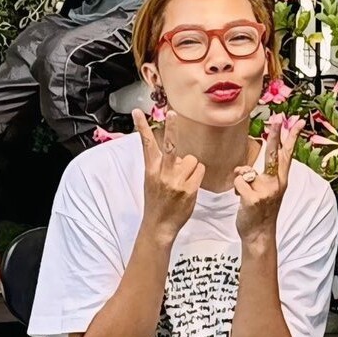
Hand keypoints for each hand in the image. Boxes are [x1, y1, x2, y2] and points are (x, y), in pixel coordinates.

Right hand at [133, 108, 202, 236]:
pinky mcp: (189, 188)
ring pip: (192, 159)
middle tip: (172, 113)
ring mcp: (176, 181)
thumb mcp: (151, 181)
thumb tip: (174, 152)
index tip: (137, 111)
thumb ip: (160, 165)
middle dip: (172, 128)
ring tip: (183, 181)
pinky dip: (198, 175)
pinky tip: (190, 186)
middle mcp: (162, 173)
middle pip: (170, 145)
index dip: (141, 127)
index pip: (146, 145)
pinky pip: (200, 170)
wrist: (159, 225)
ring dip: (191, 167)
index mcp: (150, 170)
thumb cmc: (157, 201)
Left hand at [233, 116, 301, 248]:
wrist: (259, 233)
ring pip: (245, 172)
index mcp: (281, 180)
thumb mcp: (266, 192)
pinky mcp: (254, 198)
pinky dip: (237, 190)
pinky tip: (242, 200)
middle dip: (275, 135)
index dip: (292, 138)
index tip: (298, 122)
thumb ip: (257, 176)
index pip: (287, 154)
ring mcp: (266, 190)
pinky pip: (239, 183)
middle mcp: (277, 183)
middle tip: (277, 119)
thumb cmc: (261, 211)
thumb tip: (242, 169)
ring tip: (247, 196)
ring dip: (241, 183)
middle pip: (274, 154)